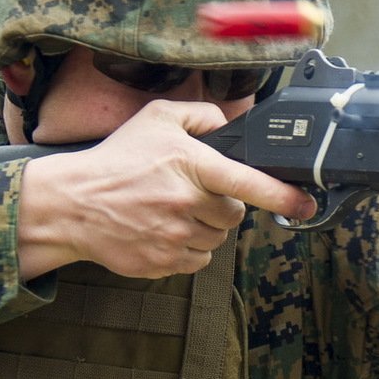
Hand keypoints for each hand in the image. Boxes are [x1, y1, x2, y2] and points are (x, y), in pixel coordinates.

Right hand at [16, 100, 316, 279]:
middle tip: (192, 193)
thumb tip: (229, 124)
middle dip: (222, 205)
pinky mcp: (164, 263)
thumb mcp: (156, 119)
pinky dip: (189, 249)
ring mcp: (175, 236)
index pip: (248, 182)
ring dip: (205, 228)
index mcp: (190, 165)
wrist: (72, 205)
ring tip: (172, 211)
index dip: (282, 195)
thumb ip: (200, 115)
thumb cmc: (116, 160)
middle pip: (235, 214)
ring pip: (218, 240)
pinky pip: (198, 261)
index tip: (306, 203)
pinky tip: (164, 231)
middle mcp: (186, 202)